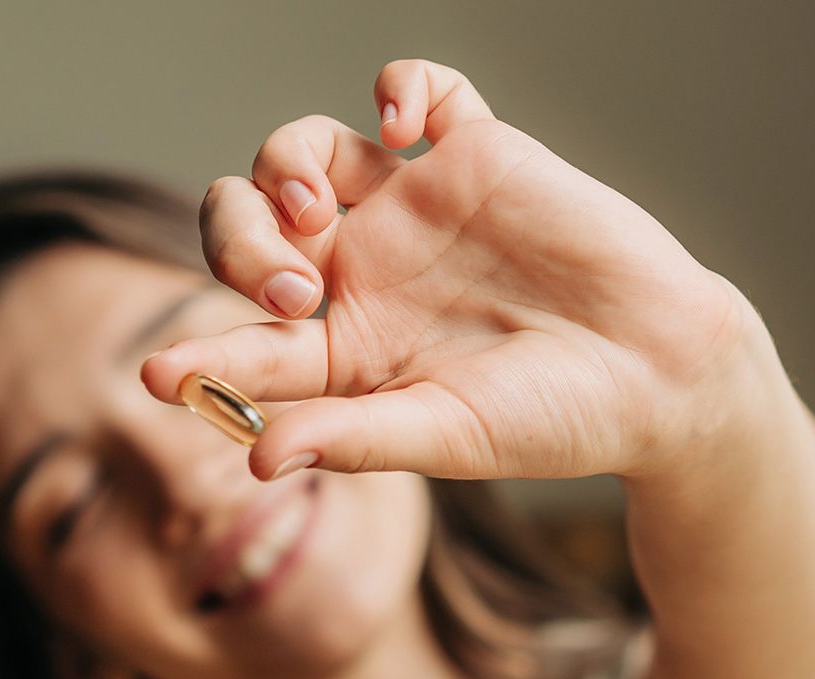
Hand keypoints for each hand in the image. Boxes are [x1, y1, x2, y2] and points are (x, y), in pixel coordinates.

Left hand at [139, 58, 777, 483]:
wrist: (660, 374)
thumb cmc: (553, 420)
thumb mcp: (446, 436)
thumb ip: (352, 439)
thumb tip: (256, 459)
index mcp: (344, 349)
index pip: (247, 343)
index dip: (197, 357)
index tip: (155, 376)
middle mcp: (362, 271)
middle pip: (249, 226)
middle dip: (239, 246)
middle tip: (292, 290)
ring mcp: (413, 208)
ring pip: (303, 152)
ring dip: (284, 167)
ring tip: (318, 212)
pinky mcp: (475, 154)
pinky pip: (419, 91)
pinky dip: (402, 83)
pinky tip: (407, 121)